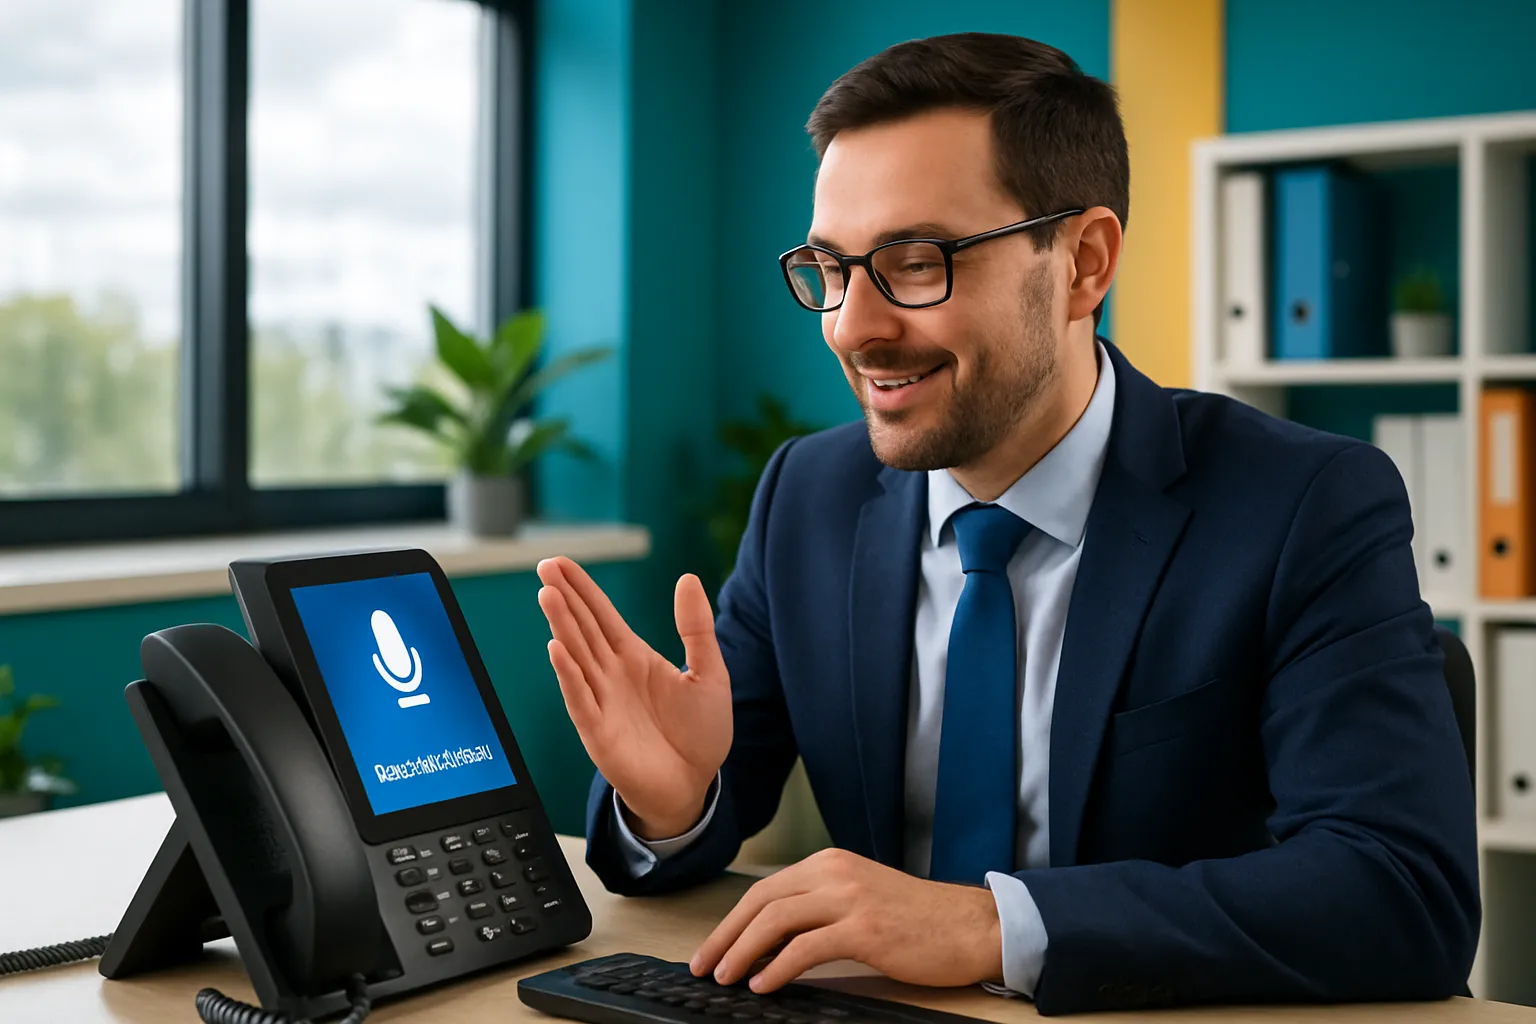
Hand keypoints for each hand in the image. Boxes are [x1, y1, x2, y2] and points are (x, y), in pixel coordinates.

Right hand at [536, 556, 731, 838]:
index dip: (582, 588)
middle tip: (545, 566)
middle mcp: (612, 675)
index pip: (602, 615)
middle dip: (565, 597)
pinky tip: (557, 650)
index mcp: (635, 658)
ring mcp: (602, 702)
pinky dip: (568, 675)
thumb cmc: (700, 734)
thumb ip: (697, 629)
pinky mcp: (599, 732)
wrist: (695, 787)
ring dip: (562, 626)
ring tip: (548, 595)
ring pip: (576, 656)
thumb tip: (688, 579)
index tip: (561, 562)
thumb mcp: (710, 674)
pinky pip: (580, 699)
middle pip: (583, 628)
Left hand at [691, 848, 1003, 992]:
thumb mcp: (861, 900)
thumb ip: (819, 910)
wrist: (971, 926)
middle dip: (726, 935)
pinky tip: (764, 983)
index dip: (732, 920)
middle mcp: (836, 873)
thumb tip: (769, 942)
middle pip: (762, 900)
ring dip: (743, 951)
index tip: (712, 947)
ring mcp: (850, 898)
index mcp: (831, 864)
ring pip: (776, 920)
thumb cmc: (919, 921)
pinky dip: (777, 967)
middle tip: (705, 965)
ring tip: (726, 977)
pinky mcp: (865, 929)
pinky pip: (805, 947)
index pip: (766, 889)